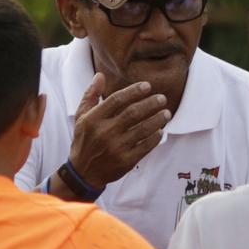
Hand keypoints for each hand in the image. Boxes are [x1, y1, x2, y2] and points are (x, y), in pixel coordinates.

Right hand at [68, 73, 170, 187]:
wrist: (83, 173)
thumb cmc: (84, 141)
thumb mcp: (81, 117)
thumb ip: (91, 95)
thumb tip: (100, 75)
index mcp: (93, 119)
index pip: (117, 100)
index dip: (134, 91)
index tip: (147, 86)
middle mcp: (105, 133)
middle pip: (133, 113)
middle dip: (150, 104)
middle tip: (162, 98)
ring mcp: (116, 148)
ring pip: (142, 130)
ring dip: (157, 120)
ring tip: (166, 113)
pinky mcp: (125, 161)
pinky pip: (145, 146)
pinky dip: (155, 137)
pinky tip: (160, 130)